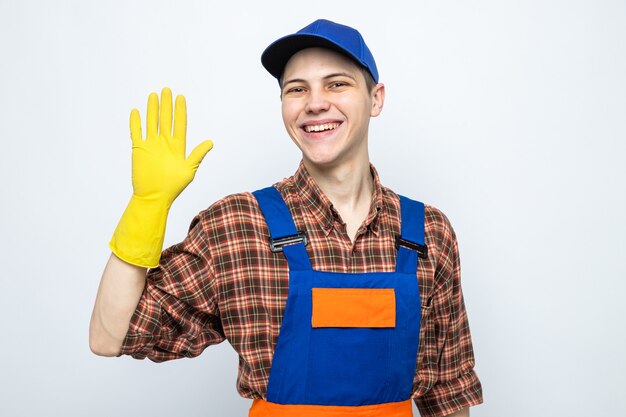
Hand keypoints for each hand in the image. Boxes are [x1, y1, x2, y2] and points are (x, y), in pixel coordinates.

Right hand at [109, 87, 212, 267]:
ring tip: (153, 95)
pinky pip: (136, 132)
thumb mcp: (189, 169)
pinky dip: (135, 122)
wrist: (154, 197)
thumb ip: (198, 154)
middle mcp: (164, 143)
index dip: (180, 110)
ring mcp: (151, 145)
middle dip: (166, 105)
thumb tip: (211, 142)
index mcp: (177, 146)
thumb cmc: (173, 186)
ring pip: (151, 122)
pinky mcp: (139, 149)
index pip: (179, 124)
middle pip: (165, 119)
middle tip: (167, 90)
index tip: (181, 97)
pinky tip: (136, 111)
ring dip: (152, 109)